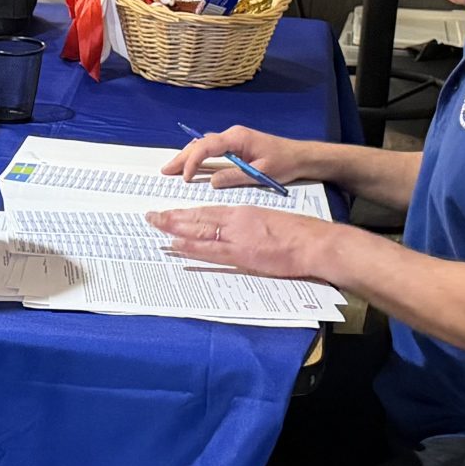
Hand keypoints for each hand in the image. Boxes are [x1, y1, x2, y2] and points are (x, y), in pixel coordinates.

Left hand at [148, 206, 331, 280]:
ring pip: (199, 230)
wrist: (313, 242)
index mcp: (243, 212)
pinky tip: (176, 244)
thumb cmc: (297, 233)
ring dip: (175, 228)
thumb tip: (234, 231)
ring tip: (155, 226)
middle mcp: (236, 220)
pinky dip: (191, 246)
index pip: (207, 211)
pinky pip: (210, 250)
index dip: (186, 212)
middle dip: (172, 217)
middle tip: (151, 216)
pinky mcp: (242, 254)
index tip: (170, 212)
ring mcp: (237, 237)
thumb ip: (248, 225)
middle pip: (197, 218)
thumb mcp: (268, 221)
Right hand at [163, 123, 314, 186]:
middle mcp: (232, 135)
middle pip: (200, 143)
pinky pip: (211, 149)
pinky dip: (198, 156)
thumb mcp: (260, 173)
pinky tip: (190, 165)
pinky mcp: (236, 145)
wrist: (301, 156)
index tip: (186, 177)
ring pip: (204, 145)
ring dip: (187, 156)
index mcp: (237, 138)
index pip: (207, 147)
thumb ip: (235, 176)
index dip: (193, 161)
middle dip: (182, 157)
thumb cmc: (284, 163)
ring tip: (172, 169)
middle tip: (165, 170)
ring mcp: (233, 139)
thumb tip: (211, 182)